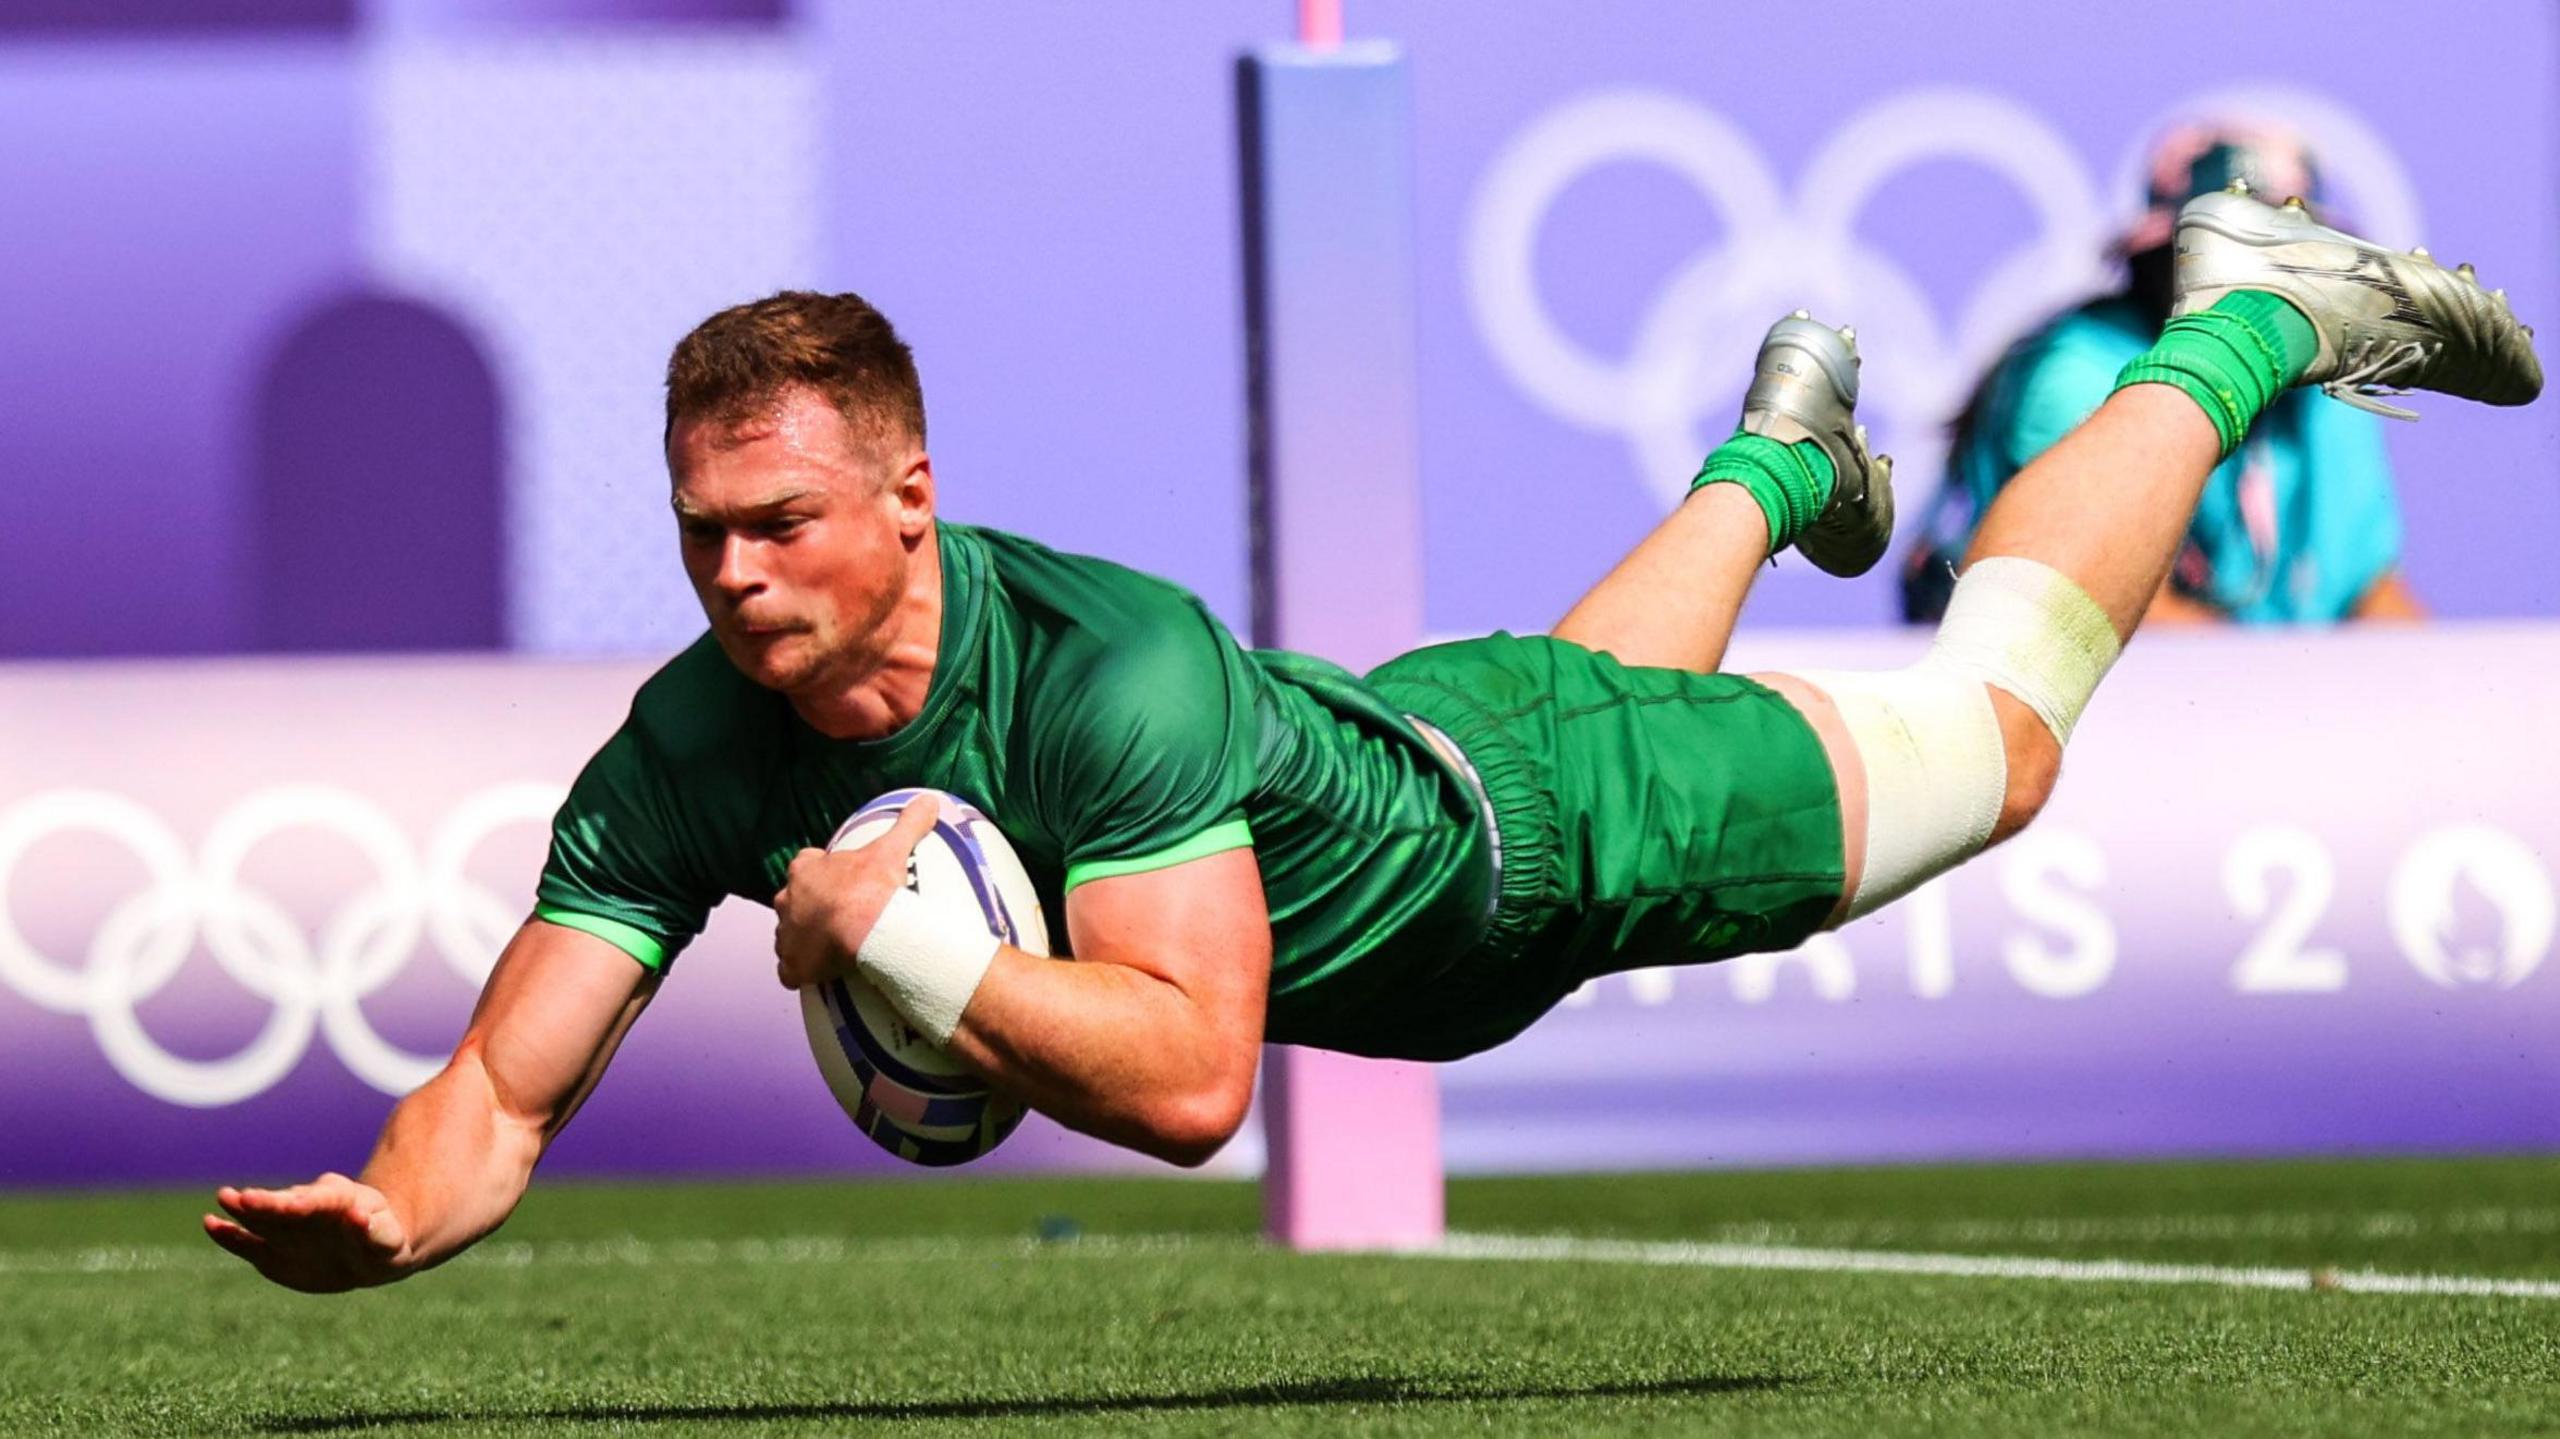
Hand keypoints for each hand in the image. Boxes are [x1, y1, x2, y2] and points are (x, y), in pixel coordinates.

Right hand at [203, 1172, 413, 1292]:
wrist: (367, 1250)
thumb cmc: (383, 1241)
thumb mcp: (388, 1241)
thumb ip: (375, 1232)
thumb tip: (360, 1217)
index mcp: (340, 1200)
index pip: (318, 1200)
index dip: (302, 1202)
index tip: (288, 1203)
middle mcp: (308, 1208)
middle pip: (285, 1204)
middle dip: (267, 1203)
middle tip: (243, 1198)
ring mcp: (287, 1227)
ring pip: (263, 1218)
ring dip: (244, 1210)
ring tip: (225, 1198)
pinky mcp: (271, 1250)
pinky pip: (249, 1242)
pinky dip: (230, 1235)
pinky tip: (211, 1224)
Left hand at [773, 794, 940, 989]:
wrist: (868, 929)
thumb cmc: (873, 886)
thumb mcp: (892, 849)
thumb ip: (908, 824)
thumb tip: (930, 800)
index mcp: (805, 870)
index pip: (806, 866)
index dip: (821, 873)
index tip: (841, 881)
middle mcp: (787, 900)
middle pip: (795, 901)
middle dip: (810, 907)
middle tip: (840, 916)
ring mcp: (786, 935)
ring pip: (790, 935)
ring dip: (805, 940)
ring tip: (834, 946)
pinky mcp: (792, 966)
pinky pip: (790, 971)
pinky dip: (801, 972)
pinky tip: (820, 973)